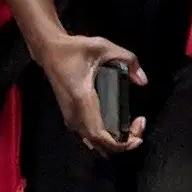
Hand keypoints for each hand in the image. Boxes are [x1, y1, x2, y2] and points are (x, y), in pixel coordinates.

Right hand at [30, 27, 144, 153]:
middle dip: (123, 143)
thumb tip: (143, 81)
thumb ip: (128, 59)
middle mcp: (75, 114)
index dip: (120, 144)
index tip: (137, 135)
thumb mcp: (104, 46)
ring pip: (93, 144)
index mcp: (82, 100)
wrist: (48, 51)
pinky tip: (117, 126)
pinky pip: (88, 136)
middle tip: (139, 127)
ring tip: (131, 127)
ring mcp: (70, 117)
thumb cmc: (73, 49)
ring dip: (114, 142)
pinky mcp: (70, 116)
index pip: (99, 135)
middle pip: (99, 145)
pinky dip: (105, 138)